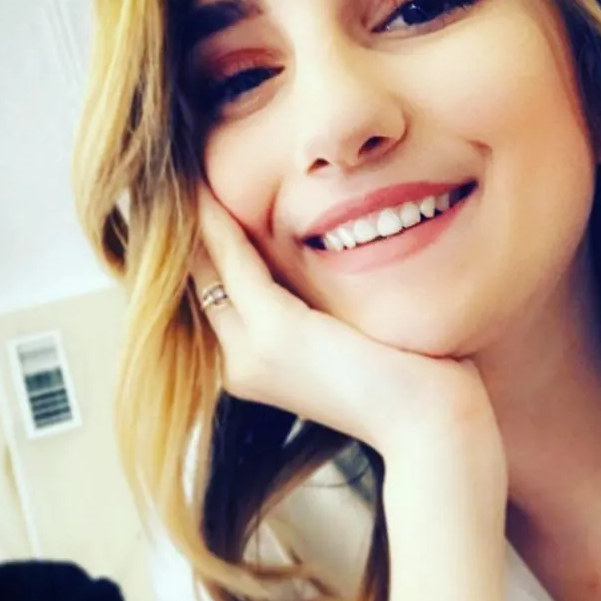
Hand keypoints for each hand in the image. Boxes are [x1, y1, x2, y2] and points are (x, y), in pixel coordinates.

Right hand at [189, 185, 505, 497]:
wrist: (430, 430)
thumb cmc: (410, 386)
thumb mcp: (355, 342)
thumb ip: (328, 312)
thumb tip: (336, 275)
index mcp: (255, 367)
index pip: (212, 295)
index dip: (198, 248)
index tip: (193, 199)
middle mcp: (240, 364)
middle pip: (194, 281)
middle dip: (181, 229)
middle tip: (170, 174)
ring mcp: (252, 352)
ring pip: (203, 268)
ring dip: (190, 217)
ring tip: (178, 170)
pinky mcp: (276, 334)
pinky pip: (233, 262)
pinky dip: (216, 223)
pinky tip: (206, 190)